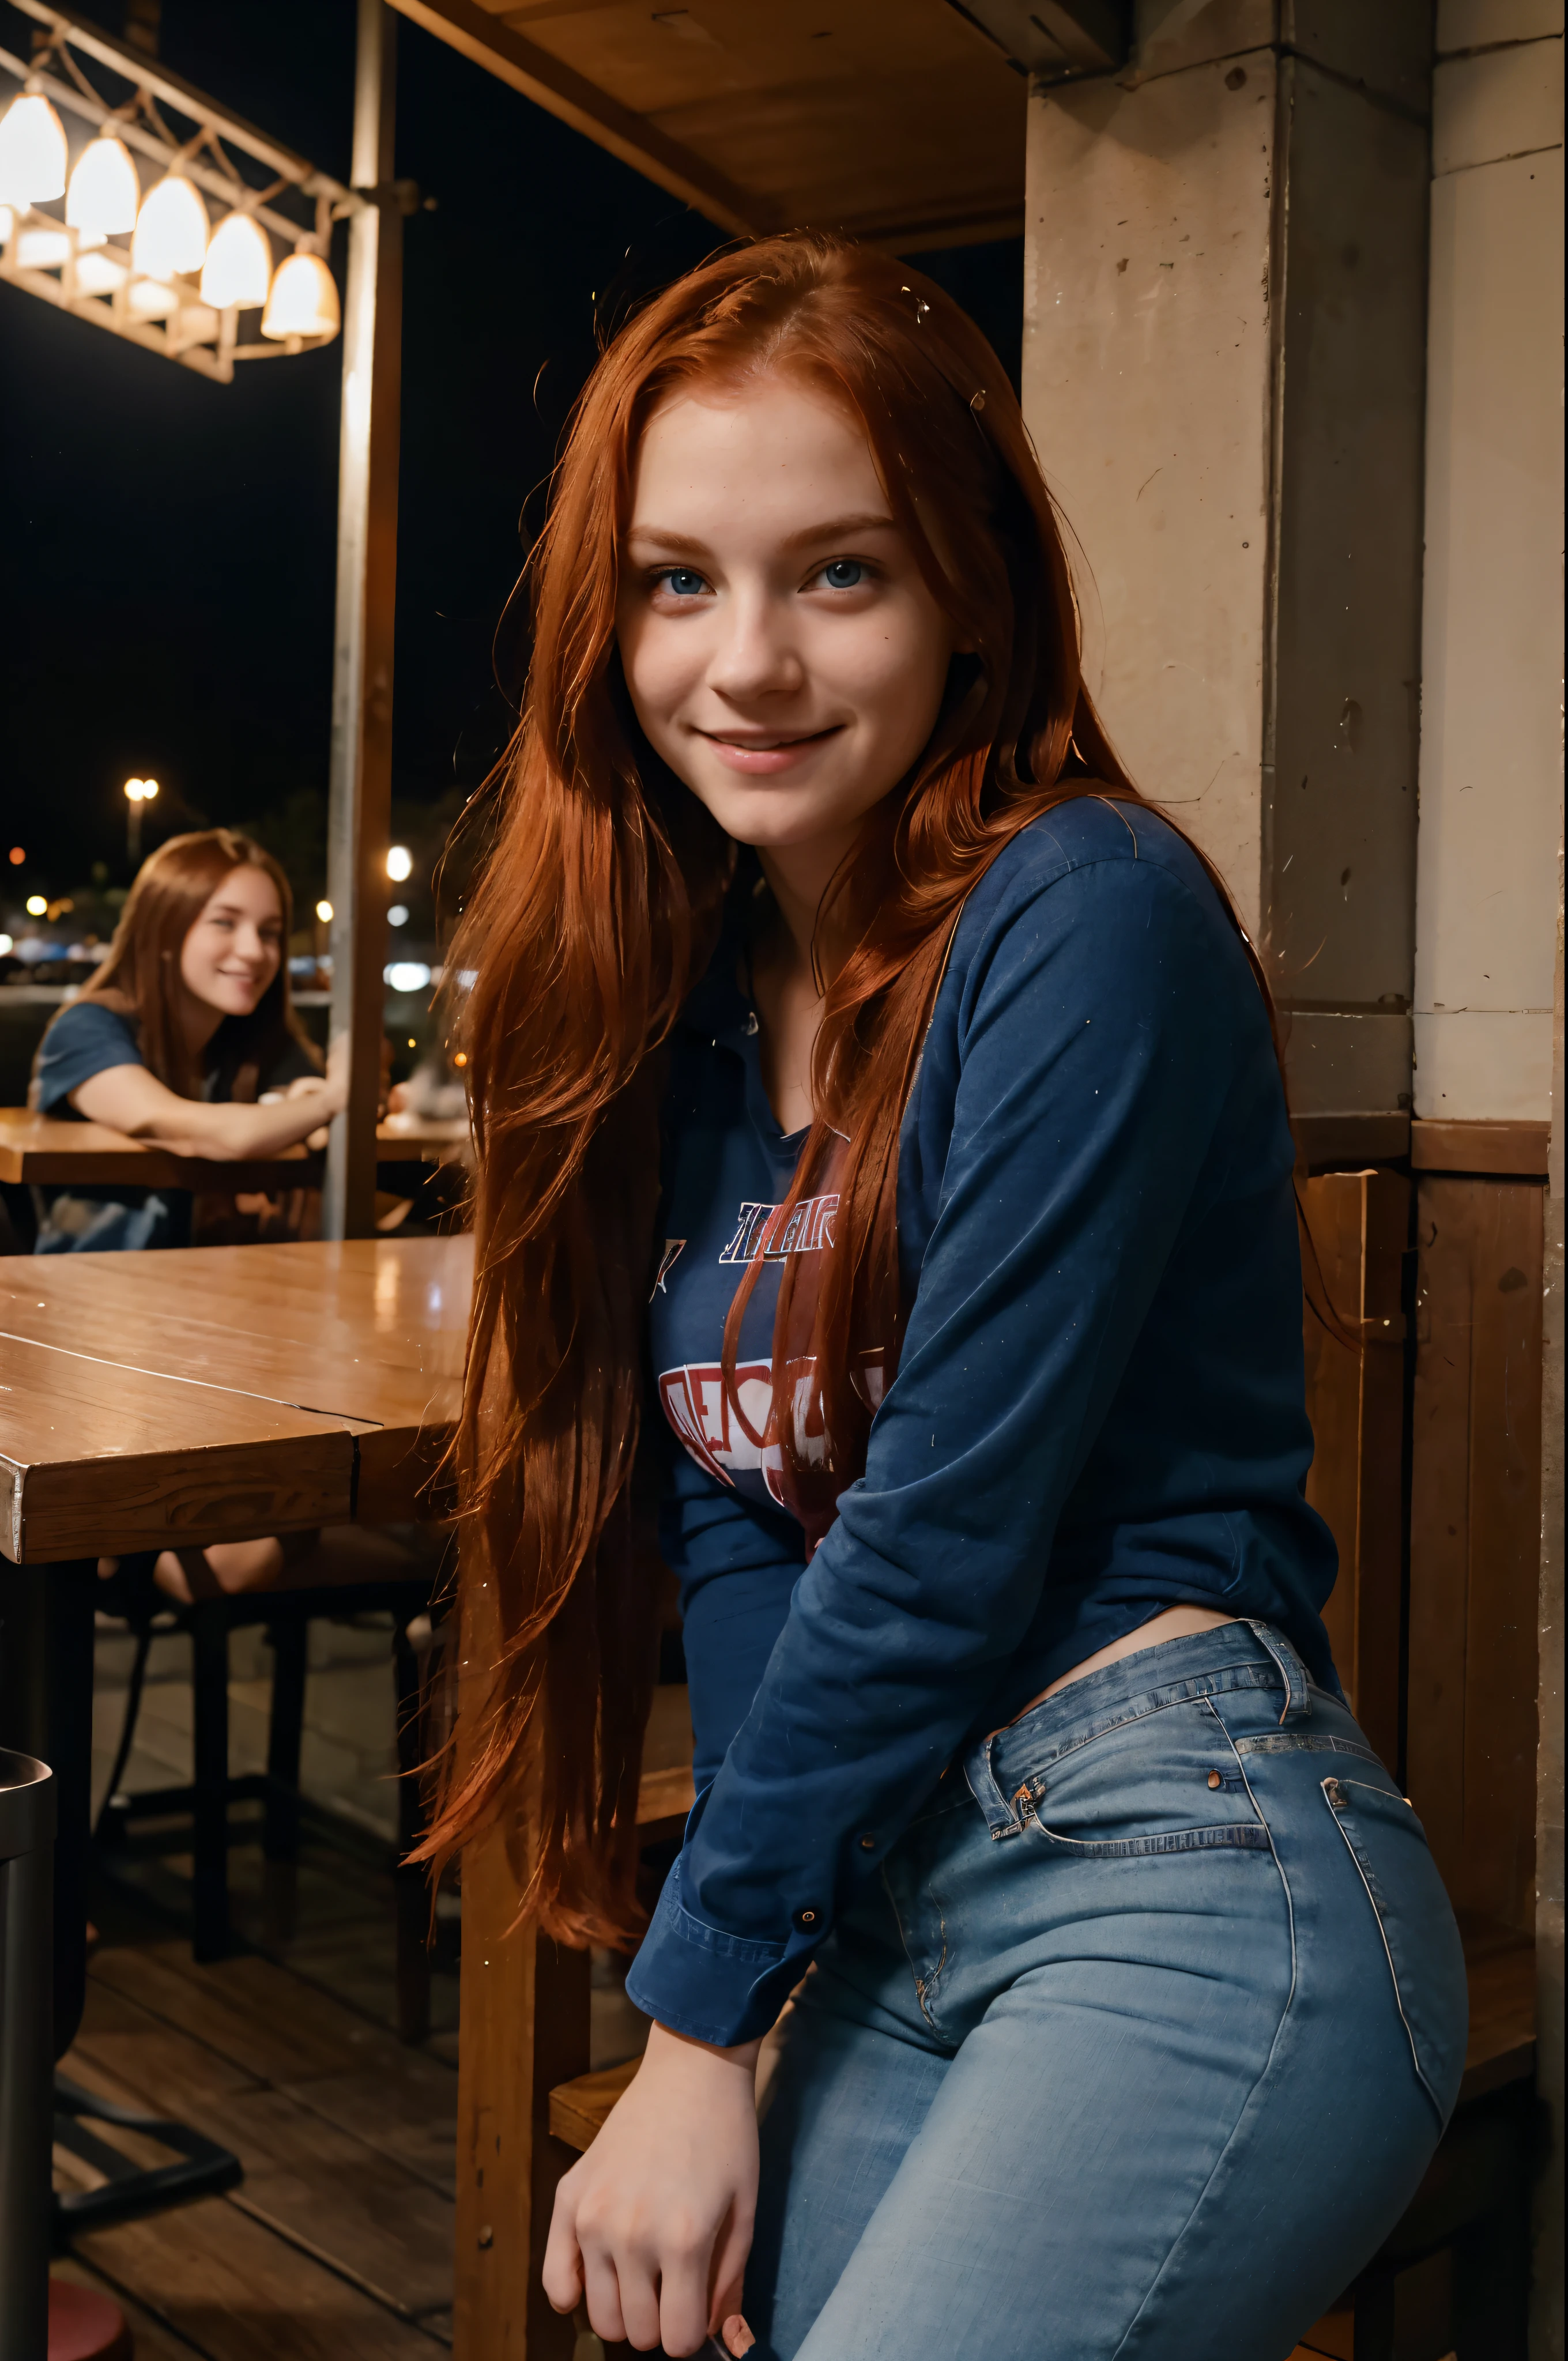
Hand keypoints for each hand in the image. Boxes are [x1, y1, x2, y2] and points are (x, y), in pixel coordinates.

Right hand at [543, 2021, 759, 2354]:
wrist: (690, 2071)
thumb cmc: (726, 2138)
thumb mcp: (744, 2212)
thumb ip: (728, 2284)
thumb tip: (720, 2341)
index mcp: (683, 2239)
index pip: (676, 2339)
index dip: (690, 2333)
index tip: (696, 2309)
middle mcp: (631, 2233)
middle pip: (635, 2333)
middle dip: (659, 2323)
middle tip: (673, 2287)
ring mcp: (592, 2216)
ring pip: (598, 2316)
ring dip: (623, 2310)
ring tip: (644, 2275)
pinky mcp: (568, 2197)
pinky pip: (555, 2281)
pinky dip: (575, 2292)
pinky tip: (600, 2274)